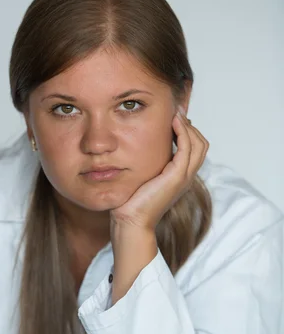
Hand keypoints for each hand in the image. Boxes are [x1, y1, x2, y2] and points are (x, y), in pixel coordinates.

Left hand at [110, 109, 209, 232]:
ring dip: (188, 126)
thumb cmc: (132, 202)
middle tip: (176, 112)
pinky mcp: (177, 177)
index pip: (195, 148)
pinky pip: (186, 148)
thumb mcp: (143, 177)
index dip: (188, 131)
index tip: (174, 118)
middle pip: (201, 143)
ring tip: (175, 114)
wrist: (131, 221)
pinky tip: (173, 123)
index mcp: (181, 176)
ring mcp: (184, 177)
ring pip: (198, 144)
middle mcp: (186, 176)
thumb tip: (137, 148)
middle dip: (190, 125)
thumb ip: (148, 164)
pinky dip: (183, 133)